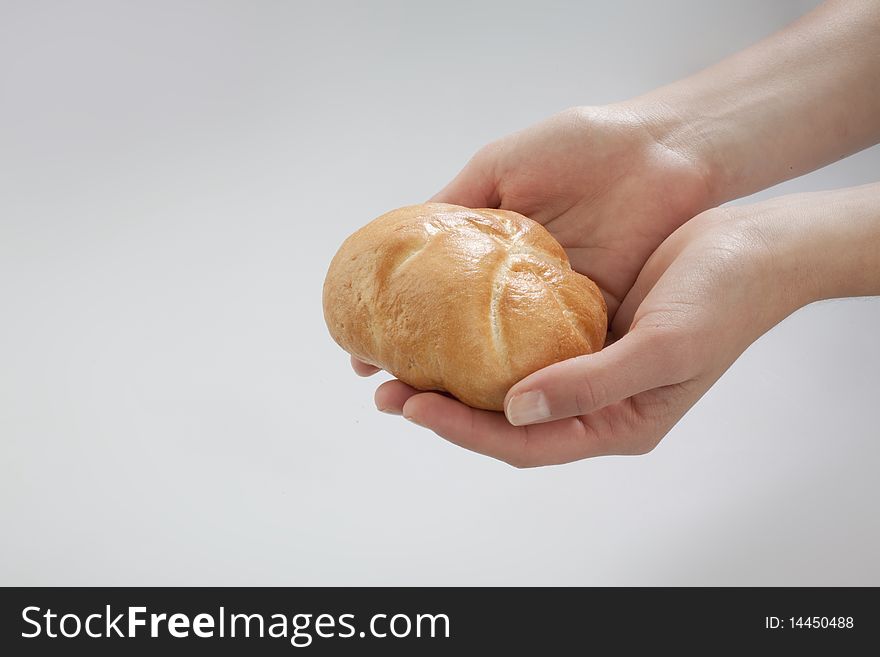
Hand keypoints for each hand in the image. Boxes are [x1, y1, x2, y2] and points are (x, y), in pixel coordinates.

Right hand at [352, 105, 710, 377]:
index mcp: (491, 256)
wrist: (665, 151)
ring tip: (424, 410)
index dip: (398, 333)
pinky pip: (559, 364)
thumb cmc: (584, 146)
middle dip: (423, 377)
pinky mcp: (598, 326)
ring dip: (466, 394)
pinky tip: (492, 406)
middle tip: (386, 395)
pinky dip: (529, 386)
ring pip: (506, 366)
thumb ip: (457, 204)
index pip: (434, 306)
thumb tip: (398, 238)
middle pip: (465, 348)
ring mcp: (556, 314)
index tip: (361, 357)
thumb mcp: (503, 166)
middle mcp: (517, 293)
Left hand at [376, 195, 832, 465]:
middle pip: (506, 422)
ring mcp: (588, 370)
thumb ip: (591, 384)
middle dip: (446, 410)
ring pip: (509, 387)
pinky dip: (486, 343)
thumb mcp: (661, 346)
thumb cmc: (722, 300)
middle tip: (388, 390)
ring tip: (406, 364)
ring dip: (459, 379)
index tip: (411, 405)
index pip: (524, 443)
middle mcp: (596, 405)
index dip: (463, 429)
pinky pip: (524, 347)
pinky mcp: (585, 334)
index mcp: (617, 424)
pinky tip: (453, 328)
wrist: (754, 249)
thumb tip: (515, 410)